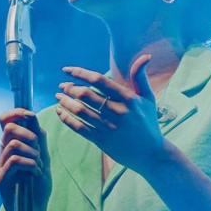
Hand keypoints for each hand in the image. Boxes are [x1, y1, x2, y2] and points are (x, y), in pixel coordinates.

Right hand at [0, 109, 50, 210]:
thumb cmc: (37, 189)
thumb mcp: (42, 162)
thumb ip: (39, 143)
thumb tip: (35, 121)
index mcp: (10, 147)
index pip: (5, 121)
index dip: (16, 113)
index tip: (30, 115)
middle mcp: (2, 154)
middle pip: (8, 128)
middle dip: (29, 134)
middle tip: (38, 150)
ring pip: (14, 144)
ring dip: (32, 153)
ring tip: (38, 167)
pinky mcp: (0, 178)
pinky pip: (15, 160)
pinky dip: (30, 164)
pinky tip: (35, 174)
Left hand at [56, 54, 163, 172]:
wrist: (151, 154)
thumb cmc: (148, 122)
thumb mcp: (147, 98)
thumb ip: (140, 77)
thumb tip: (145, 56)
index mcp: (128, 99)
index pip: (99, 80)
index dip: (79, 73)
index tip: (66, 70)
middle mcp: (118, 112)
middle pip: (86, 95)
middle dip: (69, 88)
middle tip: (62, 85)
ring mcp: (109, 127)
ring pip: (80, 110)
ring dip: (65, 102)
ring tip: (58, 97)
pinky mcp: (102, 140)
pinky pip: (79, 127)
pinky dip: (66, 118)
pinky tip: (59, 111)